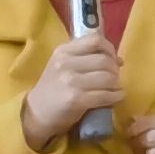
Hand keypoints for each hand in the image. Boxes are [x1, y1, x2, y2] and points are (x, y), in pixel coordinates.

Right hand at [23, 30, 123, 148]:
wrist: (36, 113)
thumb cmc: (54, 88)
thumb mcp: (62, 65)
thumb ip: (85, 57)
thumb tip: (118, 60)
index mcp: (63, 51)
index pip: (95, 40)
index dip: (109, 49)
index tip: (113, 59)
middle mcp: (65, 63)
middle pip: (104, 60)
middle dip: (115, 69)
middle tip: (115, 77)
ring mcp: (70, 81)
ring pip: (107, 77)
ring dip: (117, 84)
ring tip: (116, 88)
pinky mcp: (76, 99)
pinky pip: (105, 95)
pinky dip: (116, 96)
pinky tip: (117, 97)